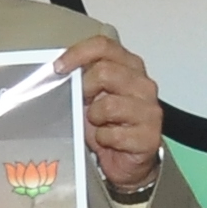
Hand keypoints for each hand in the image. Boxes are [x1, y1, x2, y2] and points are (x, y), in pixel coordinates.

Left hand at [60, 35, 166, 194]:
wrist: (128, 161)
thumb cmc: (109, 125)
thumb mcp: (92, 96)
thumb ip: (81, 78)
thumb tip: (57, 70)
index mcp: (129, 66)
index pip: (103, 46)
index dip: (78, 53)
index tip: (58, 67)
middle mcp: (143, 84)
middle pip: (105, 72)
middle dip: (85, 89)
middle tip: (82, 102)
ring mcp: (149, 110)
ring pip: (108, 104)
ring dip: (94, 118)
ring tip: (98, 125)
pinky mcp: (150, 136)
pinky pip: (113, 134)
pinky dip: (103, 140)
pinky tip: (108, 142)